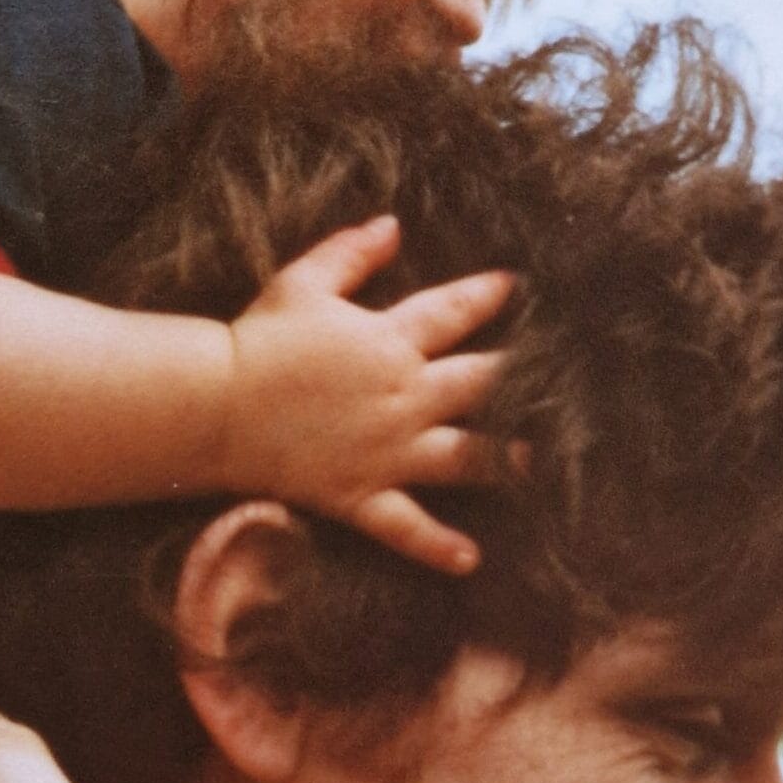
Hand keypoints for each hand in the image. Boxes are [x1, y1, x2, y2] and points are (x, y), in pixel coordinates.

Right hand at [221, 214, 513, 574]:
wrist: (217, 405)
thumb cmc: (259, 340)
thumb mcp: (303, 282)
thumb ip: (350, 252)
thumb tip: (393, 223)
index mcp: (389, 340)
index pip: (454, 312)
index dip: (488, 296)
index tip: (521, 286)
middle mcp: (403, 395)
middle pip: (479, 383)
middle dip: (522, 378)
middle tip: (565, 378)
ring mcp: (387, 450)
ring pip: (462, 456)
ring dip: (504, 460)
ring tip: (540, 465)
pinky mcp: (361, 493)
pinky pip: (405, 525)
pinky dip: (436, 546)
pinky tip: (470, 559)